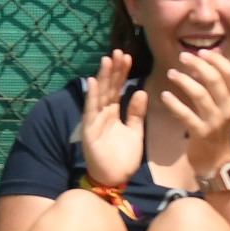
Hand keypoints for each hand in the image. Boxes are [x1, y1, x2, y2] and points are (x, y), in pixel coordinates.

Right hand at [76, 51, 145, 188]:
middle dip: (113, 70)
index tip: (128, 57)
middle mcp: (103, 113)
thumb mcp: (135, 131)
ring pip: (100, 94)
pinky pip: (91, 110)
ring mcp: (95, 120)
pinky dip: (92, 96)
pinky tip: (94, 81)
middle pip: (109, 87)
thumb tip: (140, 91)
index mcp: (113, 113)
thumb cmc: (124, 157)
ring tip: (107, 59)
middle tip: (118, 52)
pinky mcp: (89, 129)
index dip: (122, 73)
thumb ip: (136, 112)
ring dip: (103, 77)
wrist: (116, 179)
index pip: (118, 88)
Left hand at [161, 48, 229, 170]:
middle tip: (183, 57)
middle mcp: (229, 108)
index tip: (202, 51)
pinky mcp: (201, 133)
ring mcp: (216, 121)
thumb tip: (208, 57)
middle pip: (215, 80)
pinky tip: (164, 95)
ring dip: (184, 81)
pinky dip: (174, 104)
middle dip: (198, 65)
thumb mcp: (223, 105)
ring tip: (170, 73)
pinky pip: (186, 115)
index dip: (217, 59)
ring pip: (201, 95)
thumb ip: (218, 84)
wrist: (216, 159)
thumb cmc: (215, 127)